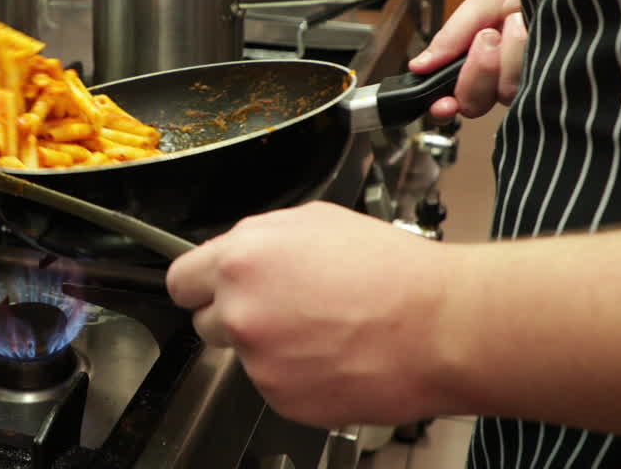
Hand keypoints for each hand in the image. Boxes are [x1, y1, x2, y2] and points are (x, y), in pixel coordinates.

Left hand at [166, 202, 455, 427]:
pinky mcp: (282, 398)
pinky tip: (334, 355)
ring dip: (272, 347)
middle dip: (236, 315)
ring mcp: (259, 359)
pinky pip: (275, 385)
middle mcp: (241, 309)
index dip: (201, 285)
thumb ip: (262, 239)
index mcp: (243, 258)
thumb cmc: (392, 272)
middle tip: (286, 308)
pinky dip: (298, 376)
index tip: (211, 290)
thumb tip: (241, 252)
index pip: (181, 280)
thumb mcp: (316, 221)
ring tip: (324, 329)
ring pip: (245, 355)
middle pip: (207, 321)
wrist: (439, 326)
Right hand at [409, 0, 527, 120]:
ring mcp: (528, 80)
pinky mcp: (552, 82)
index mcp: (477, 58)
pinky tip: (532, 32)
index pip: (454, 96)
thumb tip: (419, 65)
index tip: (443, 103)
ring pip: (503, 94)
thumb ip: (450, 36)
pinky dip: (525, 55)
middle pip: (473, 102)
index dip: (444, 106)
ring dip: (508, 55)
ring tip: (518, 21)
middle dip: (477, 70)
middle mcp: (502, 75)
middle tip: (487, 37)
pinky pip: (529, 86)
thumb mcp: (484, 2)